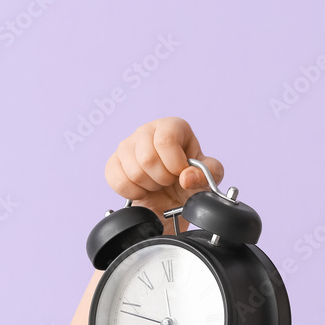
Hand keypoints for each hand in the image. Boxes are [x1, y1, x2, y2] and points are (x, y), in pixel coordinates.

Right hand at [104, 117, 224, 229]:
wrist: (174, 198)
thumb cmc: (191, 179)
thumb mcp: (210, 175)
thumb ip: (209, 173)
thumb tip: (186, 177)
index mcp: (172, 126)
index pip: (166, 140)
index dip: (175, 164)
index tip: (181, 173)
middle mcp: (147, 130)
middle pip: (148, 158)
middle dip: (163, 178)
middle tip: (170, 180)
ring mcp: (127, 145)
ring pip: (134, 172)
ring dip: (150, 186)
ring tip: (158, 183)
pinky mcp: (114, 163)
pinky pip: (117, 180)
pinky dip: (134, 192)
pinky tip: (144, 190)